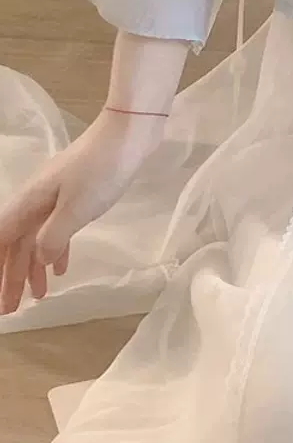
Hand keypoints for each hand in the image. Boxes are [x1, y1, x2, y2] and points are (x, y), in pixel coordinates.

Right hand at [0, 109, 166, 315]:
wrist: (130, 133)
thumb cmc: (101, 170)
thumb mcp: (75, 209)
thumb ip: (52, 238)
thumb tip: (37, 259)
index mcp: (29, 202)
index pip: (1, 239)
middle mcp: (37, 199)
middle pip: (17, 243)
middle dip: (11, 275)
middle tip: (10, 310)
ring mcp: (57, 195)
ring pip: (37, 237)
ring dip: (34, 266)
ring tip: (37, 297)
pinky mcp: (78, 193)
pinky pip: (58, 228)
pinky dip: (57, 249)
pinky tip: (61, 269)